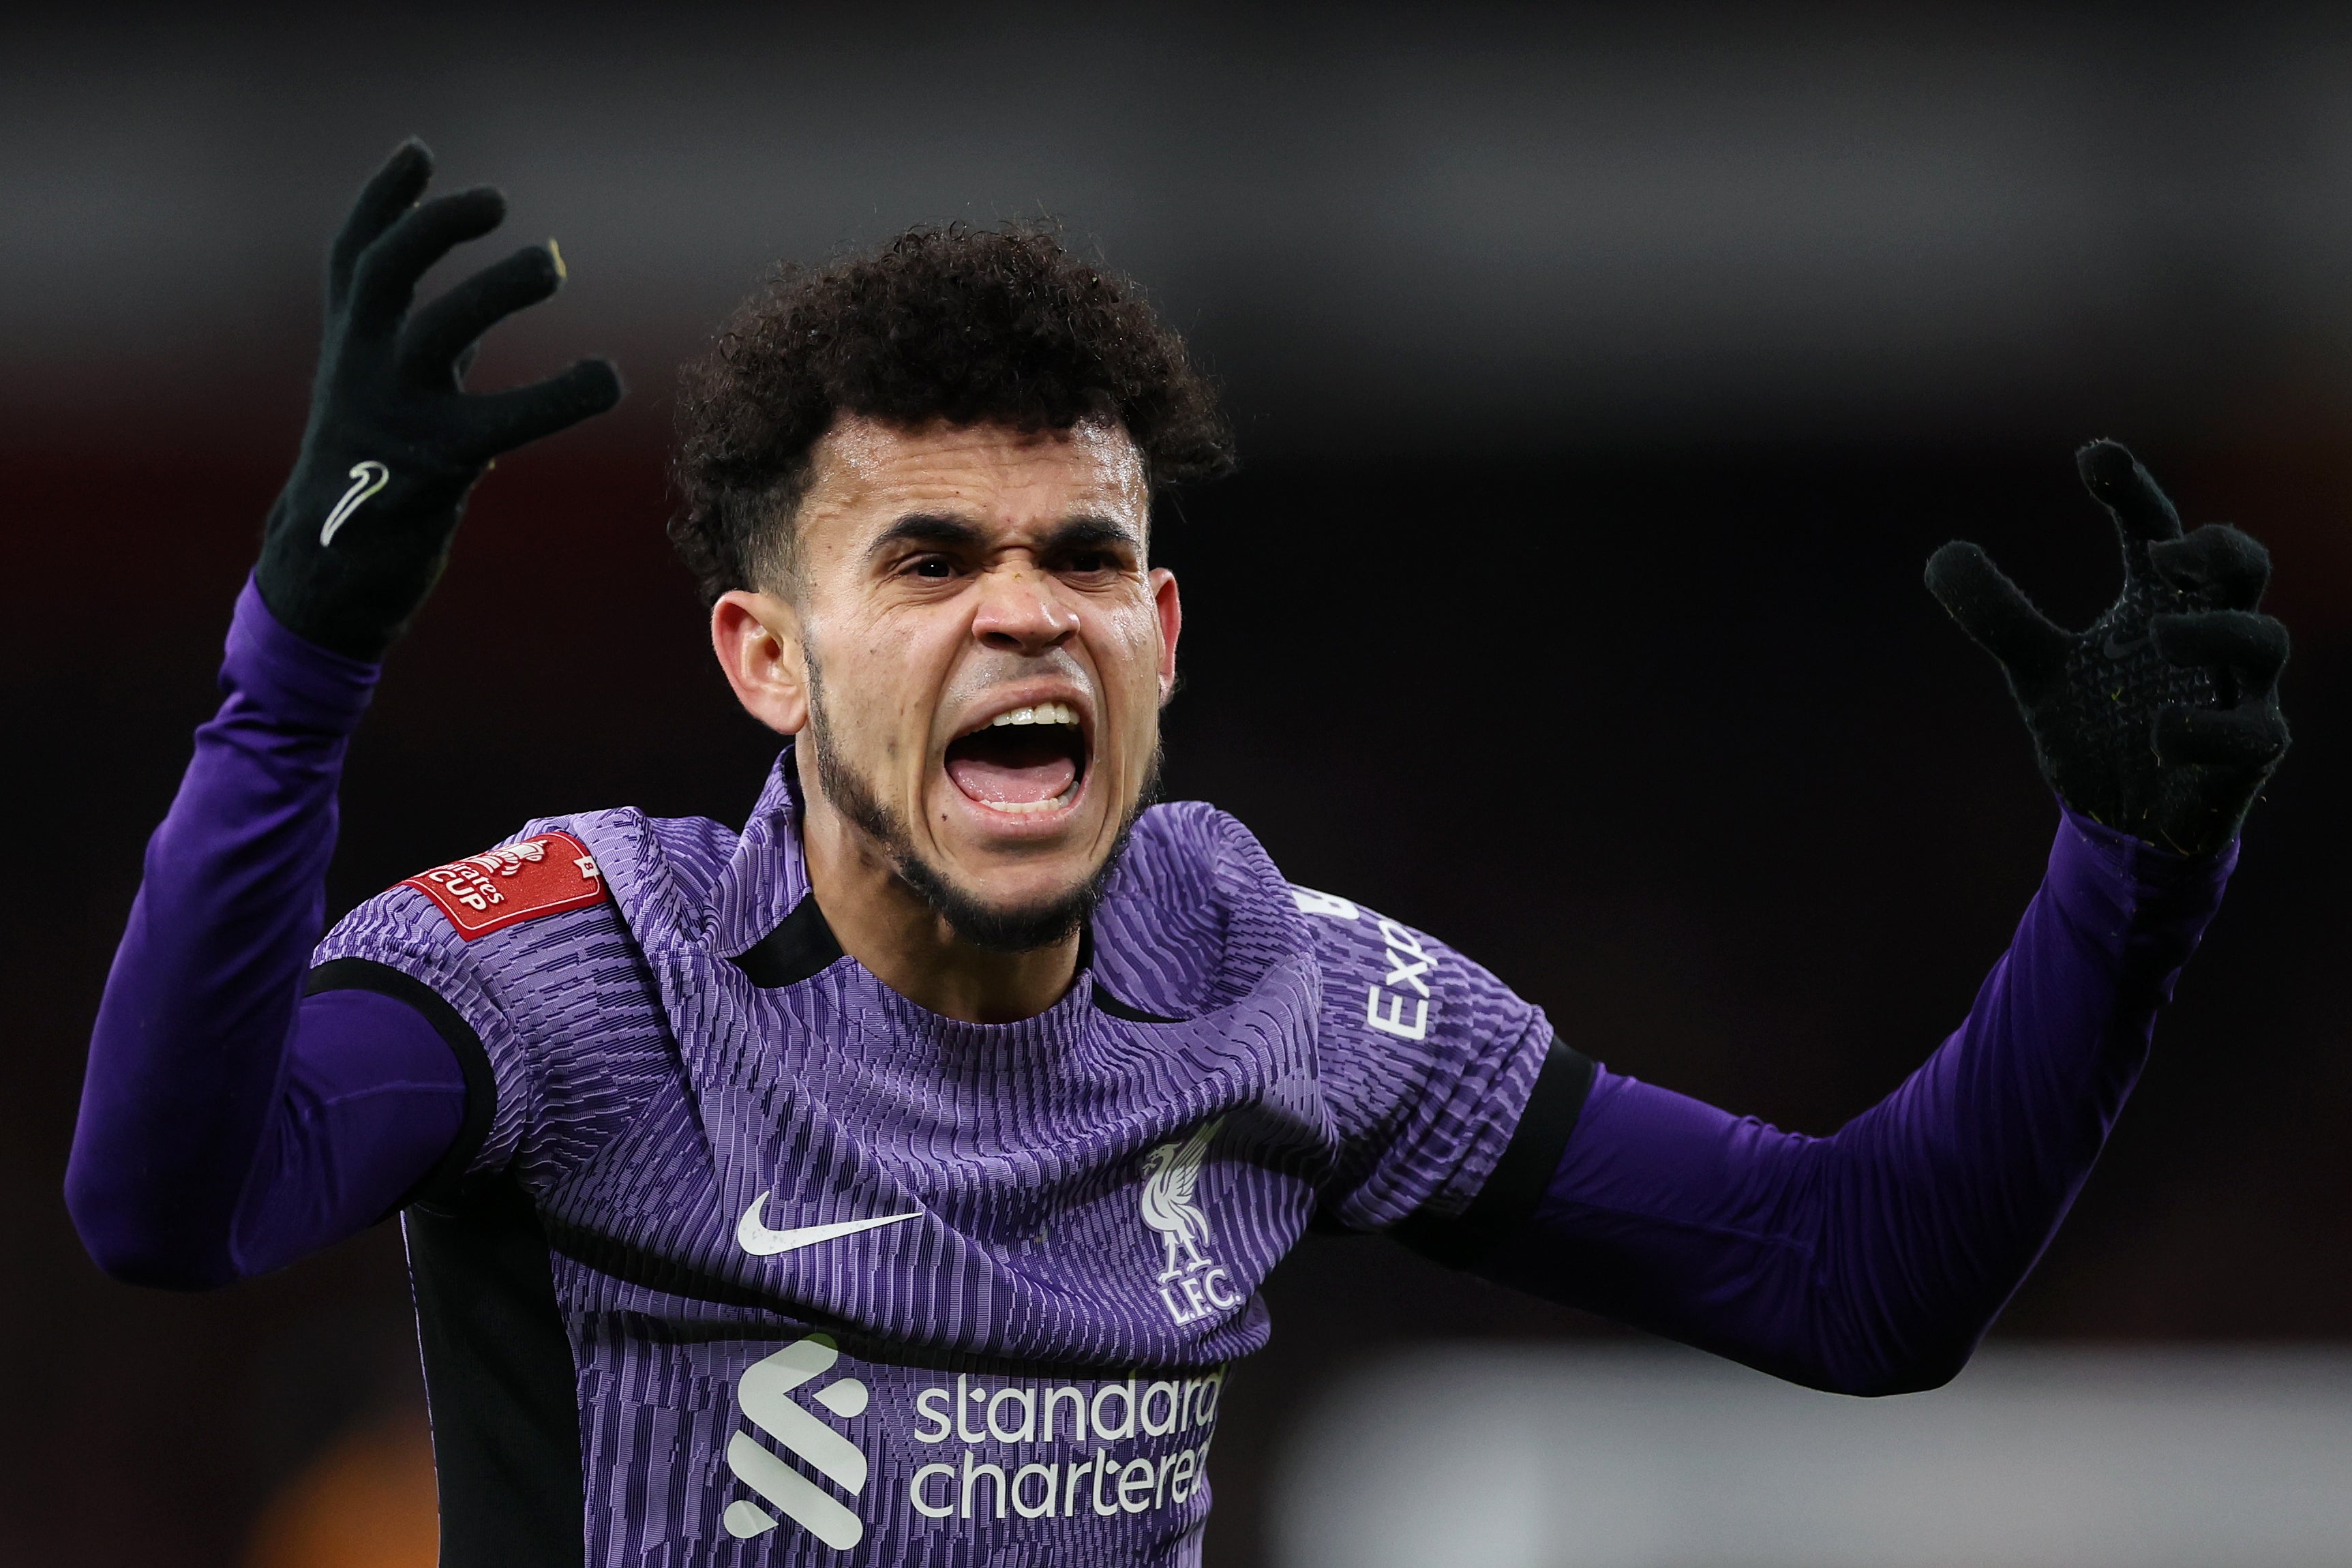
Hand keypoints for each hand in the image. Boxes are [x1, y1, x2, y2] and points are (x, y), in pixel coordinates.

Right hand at [254, 139, 622, 659]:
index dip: (382, 198)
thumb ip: (429, 351)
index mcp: (349, 351)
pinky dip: (563, 393)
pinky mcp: (433, 468)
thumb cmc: (371, 485)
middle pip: (384, 272)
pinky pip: (506, 420)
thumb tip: (477, 313)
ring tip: (550, 261)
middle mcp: (359, 372)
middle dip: (436, 225)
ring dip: (493, 287)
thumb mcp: (392, 401)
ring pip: (434, 328)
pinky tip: (608, 377)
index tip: (419, 150)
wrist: (325, 581)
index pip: (354, 256)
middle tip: (499, 205)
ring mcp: (391, 418)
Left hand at [1925, 440, 2288, 855]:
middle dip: (2217, 548)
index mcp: (2158, 604)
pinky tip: (2159, 731)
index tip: (2093, 454)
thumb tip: (1941, 554)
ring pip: (2265, 640)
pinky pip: (2253, 731)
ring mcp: (2237, 692)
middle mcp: (2206, 637)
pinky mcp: (2249, 751)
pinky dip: (2206, 726)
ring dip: (2214, 632)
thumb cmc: (2099, 725)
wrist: (2124, 820)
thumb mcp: (2037, 669)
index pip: (2156, 530)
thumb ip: (2000, 616)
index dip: (2131, 490)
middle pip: (2243, 567)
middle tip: (2164, 554)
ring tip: (2157, 636)